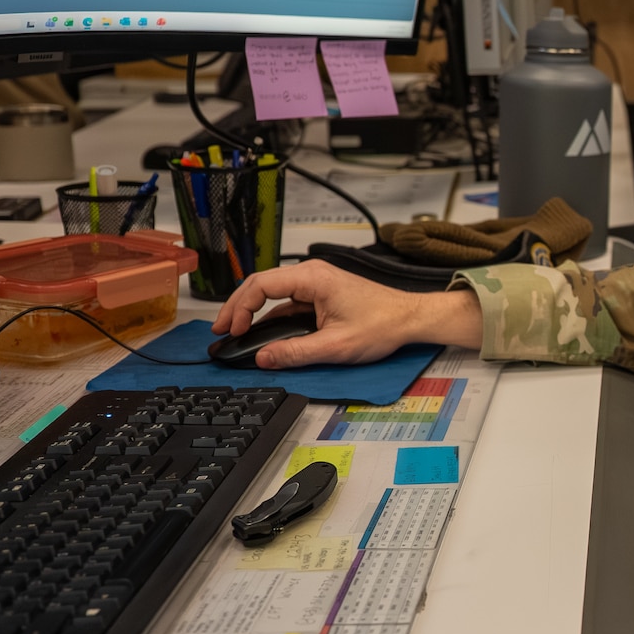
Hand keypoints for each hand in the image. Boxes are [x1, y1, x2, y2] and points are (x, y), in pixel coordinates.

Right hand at [211, 261, 482, 367]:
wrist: (411, 320)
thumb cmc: (383, 325)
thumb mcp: (335, 346)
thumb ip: (295, 352)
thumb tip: (263, 359)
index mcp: (312, 278)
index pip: (261, 284)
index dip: (239, 307)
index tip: (231, 330)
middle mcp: (312, 275)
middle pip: (262, 285)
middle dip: (238, 307)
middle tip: (222, 330)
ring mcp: (316, 284)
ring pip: (273, 294)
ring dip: (253, 312)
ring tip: (235, 332)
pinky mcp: (321, 295)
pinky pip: (288, 302)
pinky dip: (271, 316)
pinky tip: (261, 333)